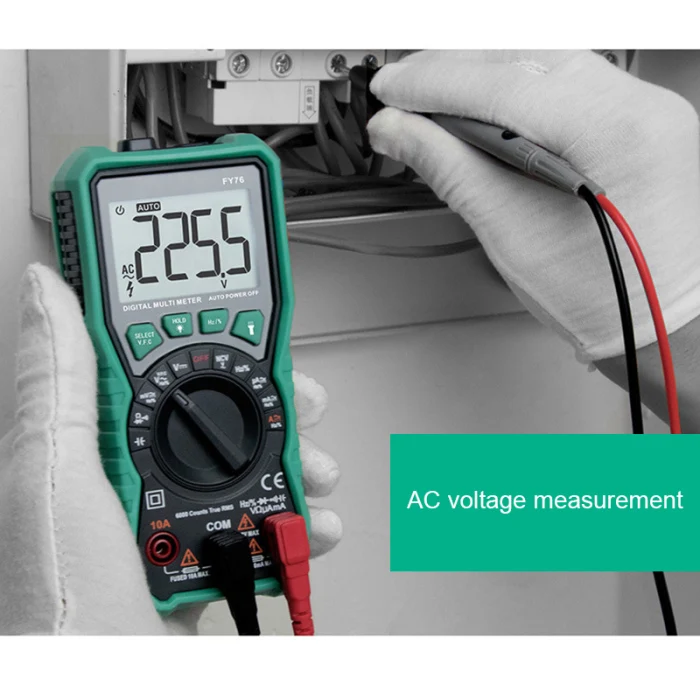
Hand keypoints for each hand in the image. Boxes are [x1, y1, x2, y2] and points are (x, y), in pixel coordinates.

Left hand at [0, 263, 340, 633]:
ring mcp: (176, 522)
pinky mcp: (208, 562)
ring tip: (319, 467)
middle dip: (273, 404)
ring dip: (300, 462)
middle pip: (220, 418)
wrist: (105, 691)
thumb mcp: (55, 479)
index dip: (208, 342)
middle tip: (302, 399)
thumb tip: (44, 292)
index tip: (247, 327)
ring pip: (251, 469)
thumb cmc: (61, 608)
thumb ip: (57, 385)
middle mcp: (137, 482)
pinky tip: (314, 520)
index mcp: (96, 449)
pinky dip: (302, 520)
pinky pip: (266, 526)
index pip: (158, 370)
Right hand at [368, 50, 699, 361]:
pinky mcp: (639, 123)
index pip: (502, 83)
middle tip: (402, 93)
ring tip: (434, 101)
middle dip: (453, 72)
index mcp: (616, 133)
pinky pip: (569, 86)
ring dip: (483, 77)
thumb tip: (400, 132)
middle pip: (524, 61)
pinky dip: (518, 93)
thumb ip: (449, 168)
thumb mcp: (511, 232)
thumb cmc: (605, 297)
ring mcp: (646, 111)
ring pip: (547, 66)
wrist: (654, 321)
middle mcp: (640, 107)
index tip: (391, 92)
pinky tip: (484, 107)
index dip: (434, 83)